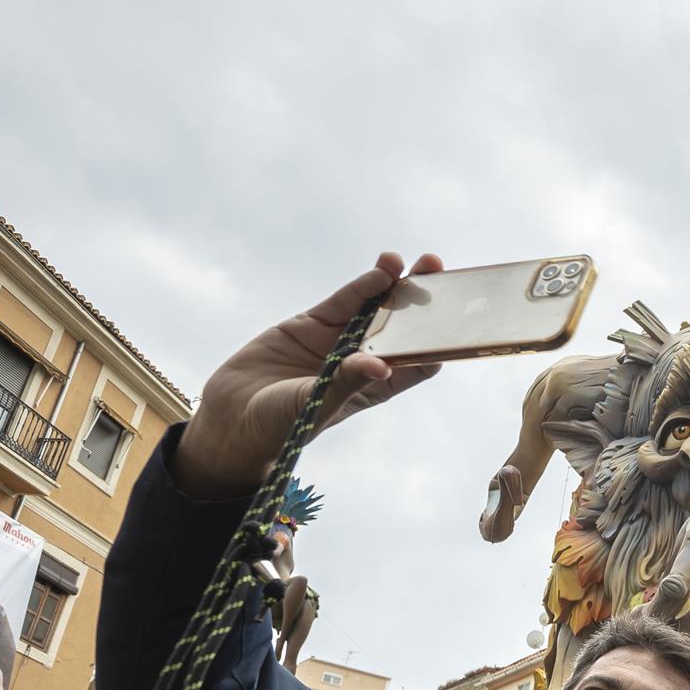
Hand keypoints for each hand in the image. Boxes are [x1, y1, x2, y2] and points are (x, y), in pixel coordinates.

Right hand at [173, 252, 443, 497]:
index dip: (438, 342)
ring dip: (394, 285)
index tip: (458, 321)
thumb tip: (379, 366)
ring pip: (374, 307)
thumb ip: (343, 382)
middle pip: (402, 327)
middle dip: (422, 302)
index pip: (418, 362)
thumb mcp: (313, 406)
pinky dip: (361, 287)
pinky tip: (381, 272)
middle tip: (440, 273)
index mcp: (375, 387)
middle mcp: (362, 361)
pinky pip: (343, 302)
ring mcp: (337, 340)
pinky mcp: (311, 324)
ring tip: (416, 263)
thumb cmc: (279, 426)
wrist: (232, 417)